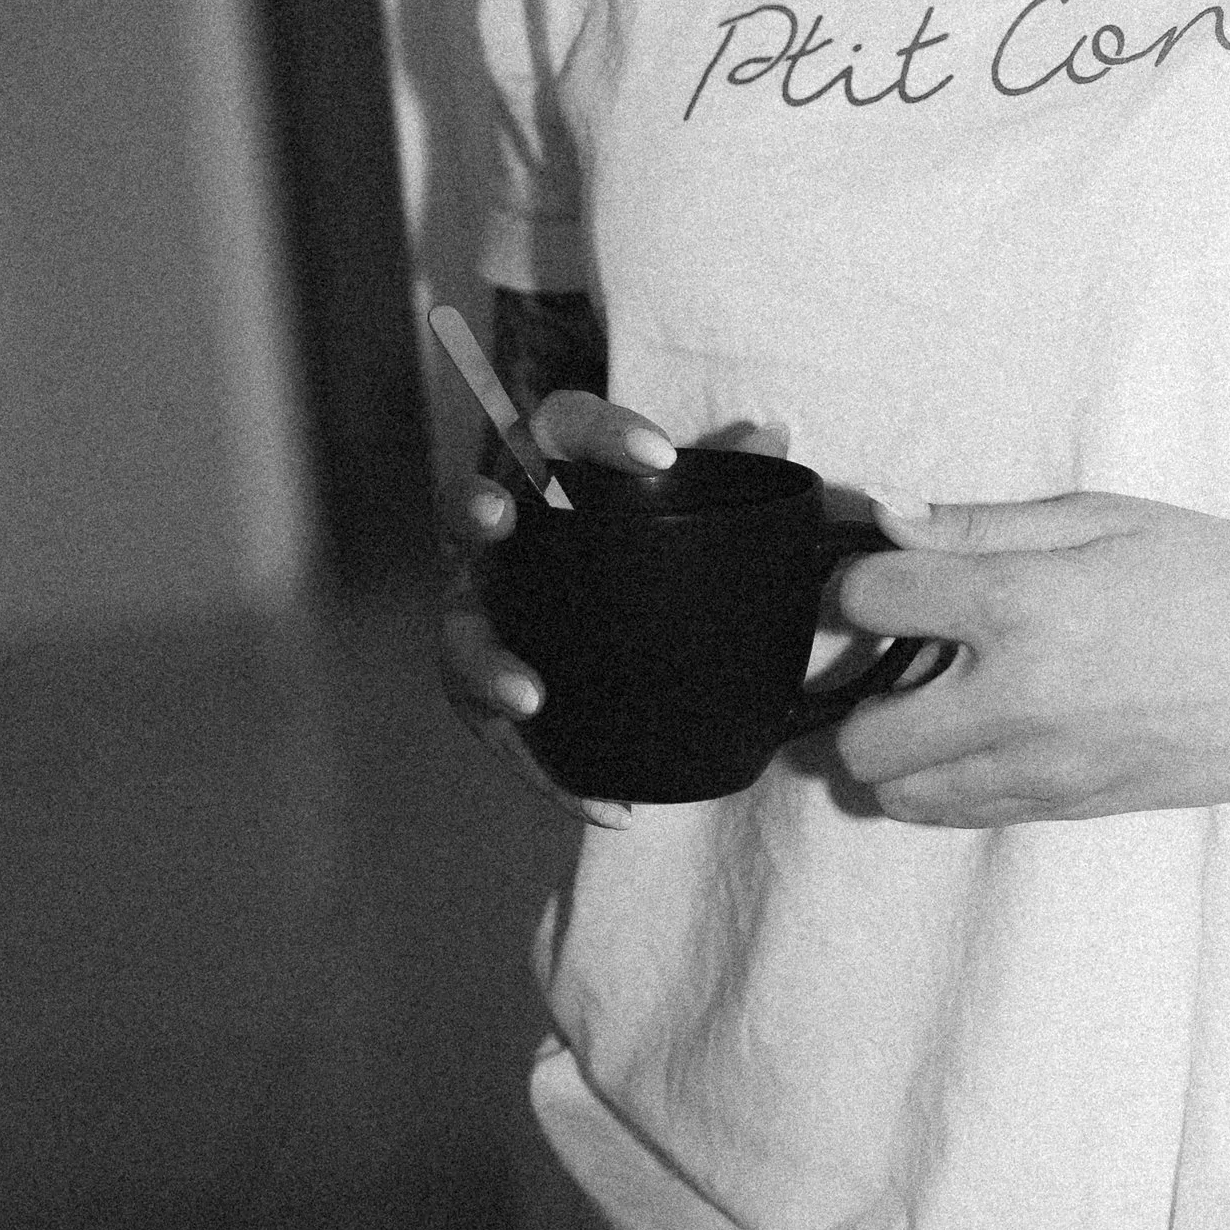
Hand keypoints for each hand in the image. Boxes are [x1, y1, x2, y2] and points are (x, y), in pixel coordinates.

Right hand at [436, 390, 678, 823]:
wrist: (563, 546)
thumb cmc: (622, 513)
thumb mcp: (666, 489)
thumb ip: (720, 465)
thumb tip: (771, 435)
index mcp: (542, 463)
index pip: (561, 423)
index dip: (601, 430)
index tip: (658, 452)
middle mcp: (493, 529)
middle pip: (463, 508)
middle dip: (474, 509)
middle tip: (501, 519)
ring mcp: (477, 603)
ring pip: (458, 632)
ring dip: (486, 664)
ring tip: (529, 698)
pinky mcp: (483, 680)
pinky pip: (495, 729)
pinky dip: (546, 772)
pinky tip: (607, 806)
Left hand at [830, 491, 1229, 827]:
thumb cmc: (1224, 580)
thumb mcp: (1107, 518)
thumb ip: (986, 525)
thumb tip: (889, 519)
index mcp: (1023, 608)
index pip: (869, 600)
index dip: (865, 578)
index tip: (893, 574)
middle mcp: (1017, 702)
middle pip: (859, 736)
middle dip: (864, 687)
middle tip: (909, 650)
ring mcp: (1041, 771)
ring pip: (900, 794)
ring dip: (901, 746)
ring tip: (950, 696)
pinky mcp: (1068, 811)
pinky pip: (963, 816)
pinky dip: (950, 780)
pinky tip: (995, 730)